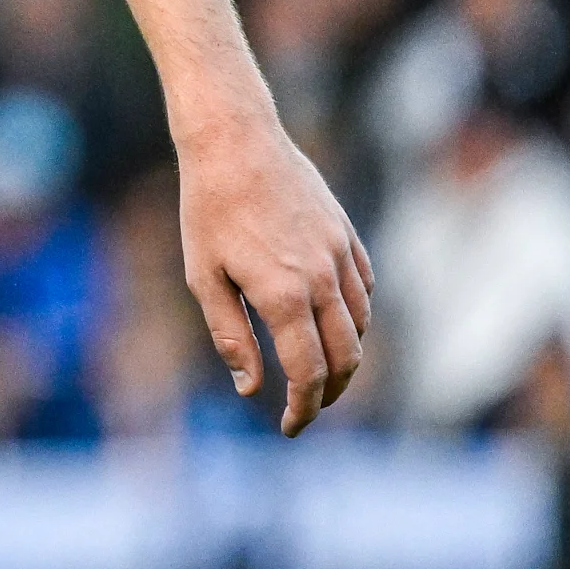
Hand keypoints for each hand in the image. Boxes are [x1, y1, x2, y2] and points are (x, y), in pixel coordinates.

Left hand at [177, 103, 372, 434]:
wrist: (235, 141)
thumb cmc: (208, 209)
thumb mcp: (204, 277)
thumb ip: (230, 336)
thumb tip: (251, 388)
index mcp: (284, 295)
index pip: (309, 373)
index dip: (303, 409)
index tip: (290, 427)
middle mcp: (323, 278)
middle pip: (346, 357)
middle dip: (330, 392)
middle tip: (308, 408)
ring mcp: (340, 254)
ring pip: (361, 324)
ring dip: (346, 356)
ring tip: (321, 370)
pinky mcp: (346, 233)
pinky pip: (365, 287)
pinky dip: (356, 315)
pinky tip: (335, 321)